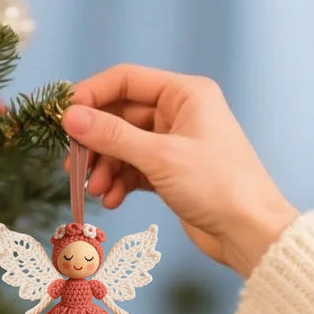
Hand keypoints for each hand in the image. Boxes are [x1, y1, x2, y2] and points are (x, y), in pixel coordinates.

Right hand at [62, 64, 300, 277]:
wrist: (250, 232)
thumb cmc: (217, 186)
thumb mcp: (160, 157)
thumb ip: (112, 135)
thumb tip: (70, 117)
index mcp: (185, 94)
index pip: (125, 80)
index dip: (91, 96)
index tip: (62, 119)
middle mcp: (180, 113)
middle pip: (120, 116)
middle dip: (96, 142)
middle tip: (74, 165)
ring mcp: (175, 143)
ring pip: (124, 146)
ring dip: (105, 167)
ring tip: (97, 190)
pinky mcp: (172, 172)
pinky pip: (135, 169)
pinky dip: (120, 182)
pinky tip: (112, 200)